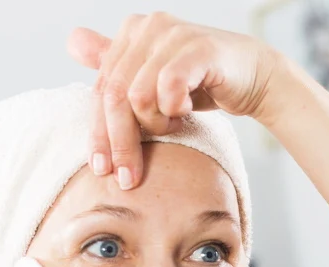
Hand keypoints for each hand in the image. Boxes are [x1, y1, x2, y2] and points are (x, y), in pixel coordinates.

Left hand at [66, 14, 281, 188]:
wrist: (257, 78)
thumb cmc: (203, 83)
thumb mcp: (154, 79)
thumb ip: (116, 64)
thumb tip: (72, 40)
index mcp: (132, 31)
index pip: (100, 88)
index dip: (98, 133)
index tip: (102, 170)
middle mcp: (148, 27)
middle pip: (114, 95)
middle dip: (120, 143)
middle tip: (129, 177)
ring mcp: (172, 35)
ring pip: (138, 96)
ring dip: (155, 124)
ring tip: (173, 125)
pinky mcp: (198, 49)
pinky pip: (168, 88)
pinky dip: (173, 110)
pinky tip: (186, 112)